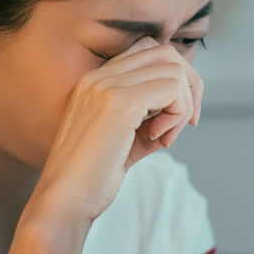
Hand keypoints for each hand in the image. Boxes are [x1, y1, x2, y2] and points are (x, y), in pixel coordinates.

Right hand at [28, 36, 203, 226]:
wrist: (64, 201)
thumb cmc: (92, 179)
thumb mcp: (128, 141)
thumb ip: (152, 119)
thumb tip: (186, 110)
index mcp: (95, 82)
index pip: (149, 52)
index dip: (173, 82)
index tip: (174, 120)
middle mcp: (98, 77)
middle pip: (166, 54)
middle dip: (188, 89)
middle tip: (184, 126)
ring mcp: (107, 86)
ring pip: (174, 70)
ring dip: (183, 106)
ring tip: (164, 138)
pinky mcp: (119, 103)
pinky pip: (172, 89)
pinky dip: (178, 114)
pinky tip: (160, 139)